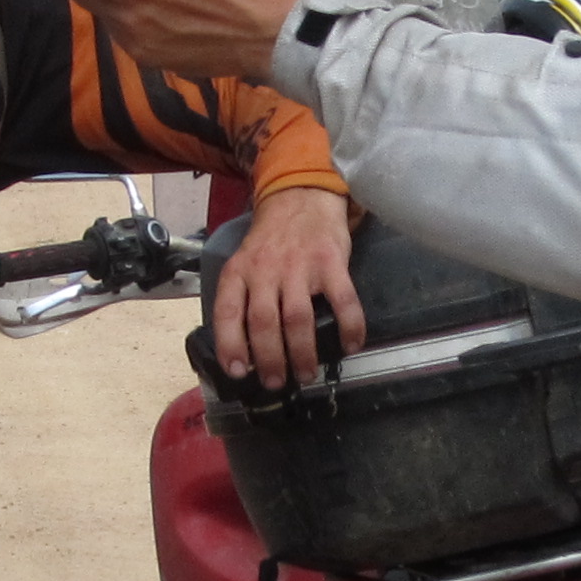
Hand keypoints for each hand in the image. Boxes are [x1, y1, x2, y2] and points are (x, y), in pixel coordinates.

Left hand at [215, 184, 365, 390]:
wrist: (301, 198)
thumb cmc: (272, 241)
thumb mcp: (245, 263)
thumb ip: (243, 299)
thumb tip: (244, 352)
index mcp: (240, 272)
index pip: (229, 312)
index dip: (231, 345)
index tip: (238, 372)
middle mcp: (266, 270)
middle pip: (265, 322)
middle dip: (270, 360)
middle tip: (277, 383)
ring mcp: (300, 266)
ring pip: (298, 318)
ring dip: (303, 352)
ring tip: (307, 374)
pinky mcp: (331, 262)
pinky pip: (342, 301)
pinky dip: (349, 327)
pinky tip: (351, 346)